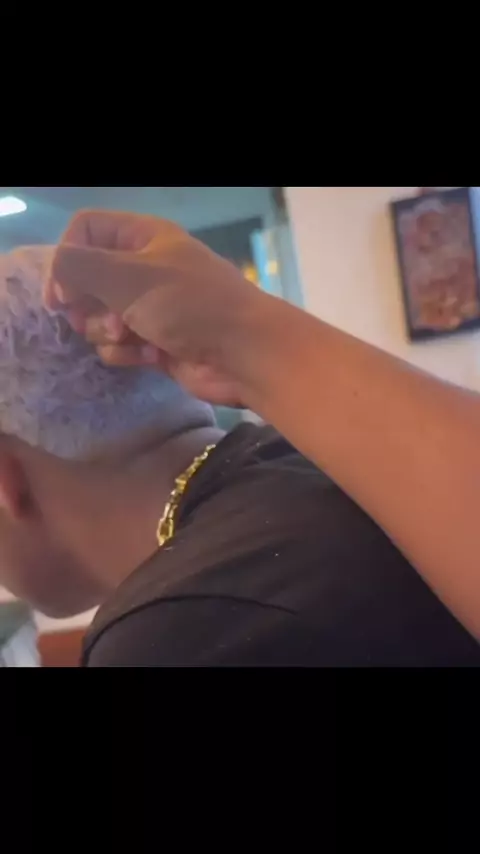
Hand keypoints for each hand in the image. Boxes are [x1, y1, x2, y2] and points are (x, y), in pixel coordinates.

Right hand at [46, 210, 265, 405]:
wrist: (245, 354)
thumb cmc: (190, 306)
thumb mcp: (129, 276)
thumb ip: (79, 266)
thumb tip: (59, 276)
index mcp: (143, 238)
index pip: (85, 231)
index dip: (66, 261)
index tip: (61, 297)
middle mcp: (145, 269)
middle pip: (88, 280)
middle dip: (88, 306)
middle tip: (100, 320)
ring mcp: (151, 308)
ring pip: (100, 318)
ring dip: (109, 333)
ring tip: (135, 338)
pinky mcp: (156, 343)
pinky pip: (120, 346)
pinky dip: (128, 354)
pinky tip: (152, 357)